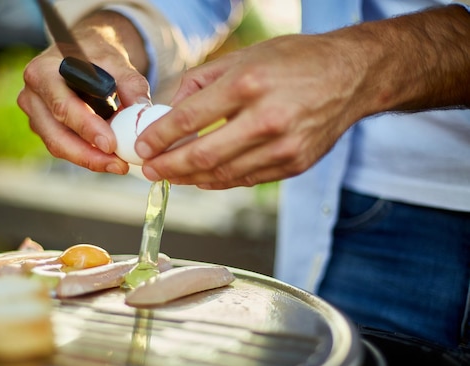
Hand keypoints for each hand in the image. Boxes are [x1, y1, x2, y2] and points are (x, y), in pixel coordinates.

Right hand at [17, 11, 150, 173]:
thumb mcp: (115, 60)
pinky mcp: (43, 128)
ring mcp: (35, 115)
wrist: (79, 52)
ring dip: (89, 159)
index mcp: (43, 72)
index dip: (86, 127)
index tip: (111, 144)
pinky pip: (63, 147)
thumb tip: (143, 110)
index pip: (63, 106)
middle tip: (119, 165)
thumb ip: (130, 84)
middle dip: (88, 155)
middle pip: (56, 135)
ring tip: (118, 164)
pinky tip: (109, 159)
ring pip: (58, 146)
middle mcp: (32, 95)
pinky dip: (86, 155)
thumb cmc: (95, 54)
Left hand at [134, 32, 365, 188]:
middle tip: (149, 170)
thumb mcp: (245, 56)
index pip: (189, 119)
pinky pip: (246, 179)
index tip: (142, 147)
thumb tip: (169, 109)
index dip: (159, 137)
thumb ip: (201, 82)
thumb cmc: (296, 61)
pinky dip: (219, 180)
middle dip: (168, 166)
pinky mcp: (294, 164)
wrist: (352, 77)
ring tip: (170, 175)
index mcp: (248, 84)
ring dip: (190, 178)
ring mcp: (283, 147)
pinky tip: (201, 177)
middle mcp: (266, 118)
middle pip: (202, 155)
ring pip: (222, 174)